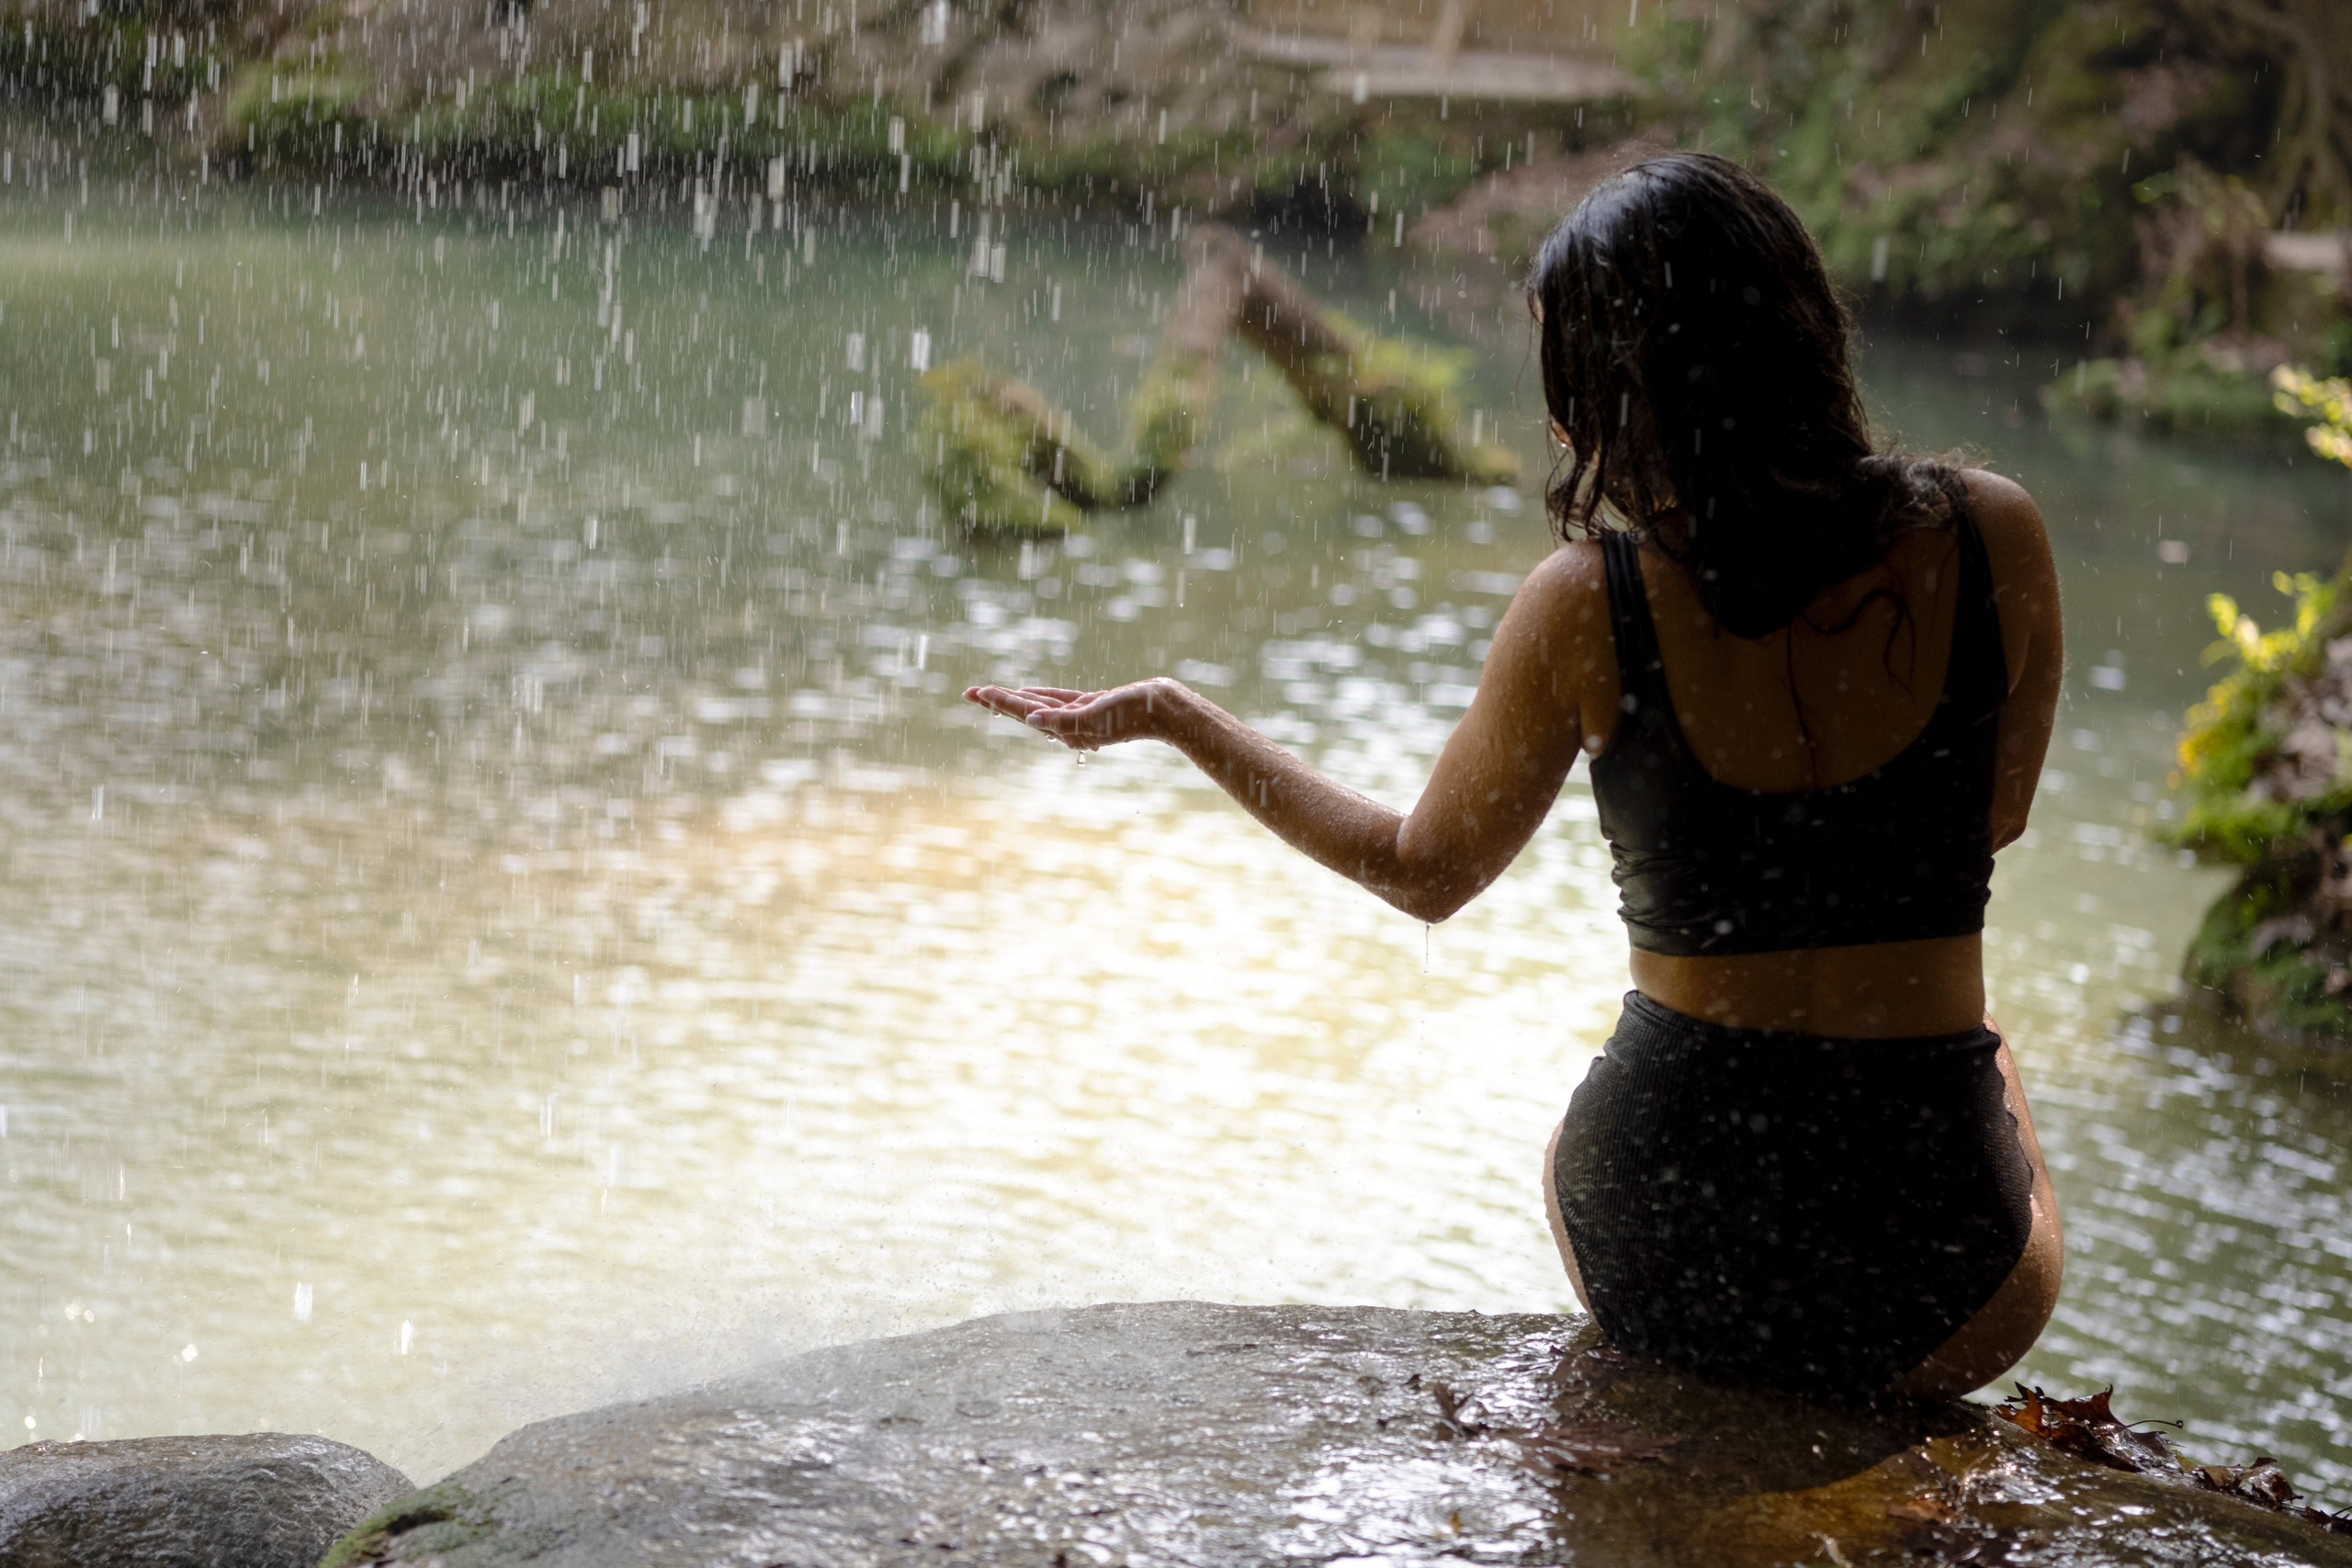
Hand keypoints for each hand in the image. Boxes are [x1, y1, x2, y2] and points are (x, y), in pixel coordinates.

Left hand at [962, 679, 1184, 751]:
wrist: (1165, 710)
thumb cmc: (1131, 714)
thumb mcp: (1095, 716)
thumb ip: (1063, 719)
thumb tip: (1032, 720)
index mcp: (1066, 730)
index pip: (1026, 712)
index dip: (1000, 701)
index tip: (977, 692)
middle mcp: (1069, 726)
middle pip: (1025, 711)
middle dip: (997, 701)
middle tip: (968, 692)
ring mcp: (1080, 717)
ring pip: (1039, 706)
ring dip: (1014, 699)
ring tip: (990, 693)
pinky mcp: (1092, 706)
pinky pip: (1059, 700)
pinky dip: (1042, 696)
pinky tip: (1029, 692)